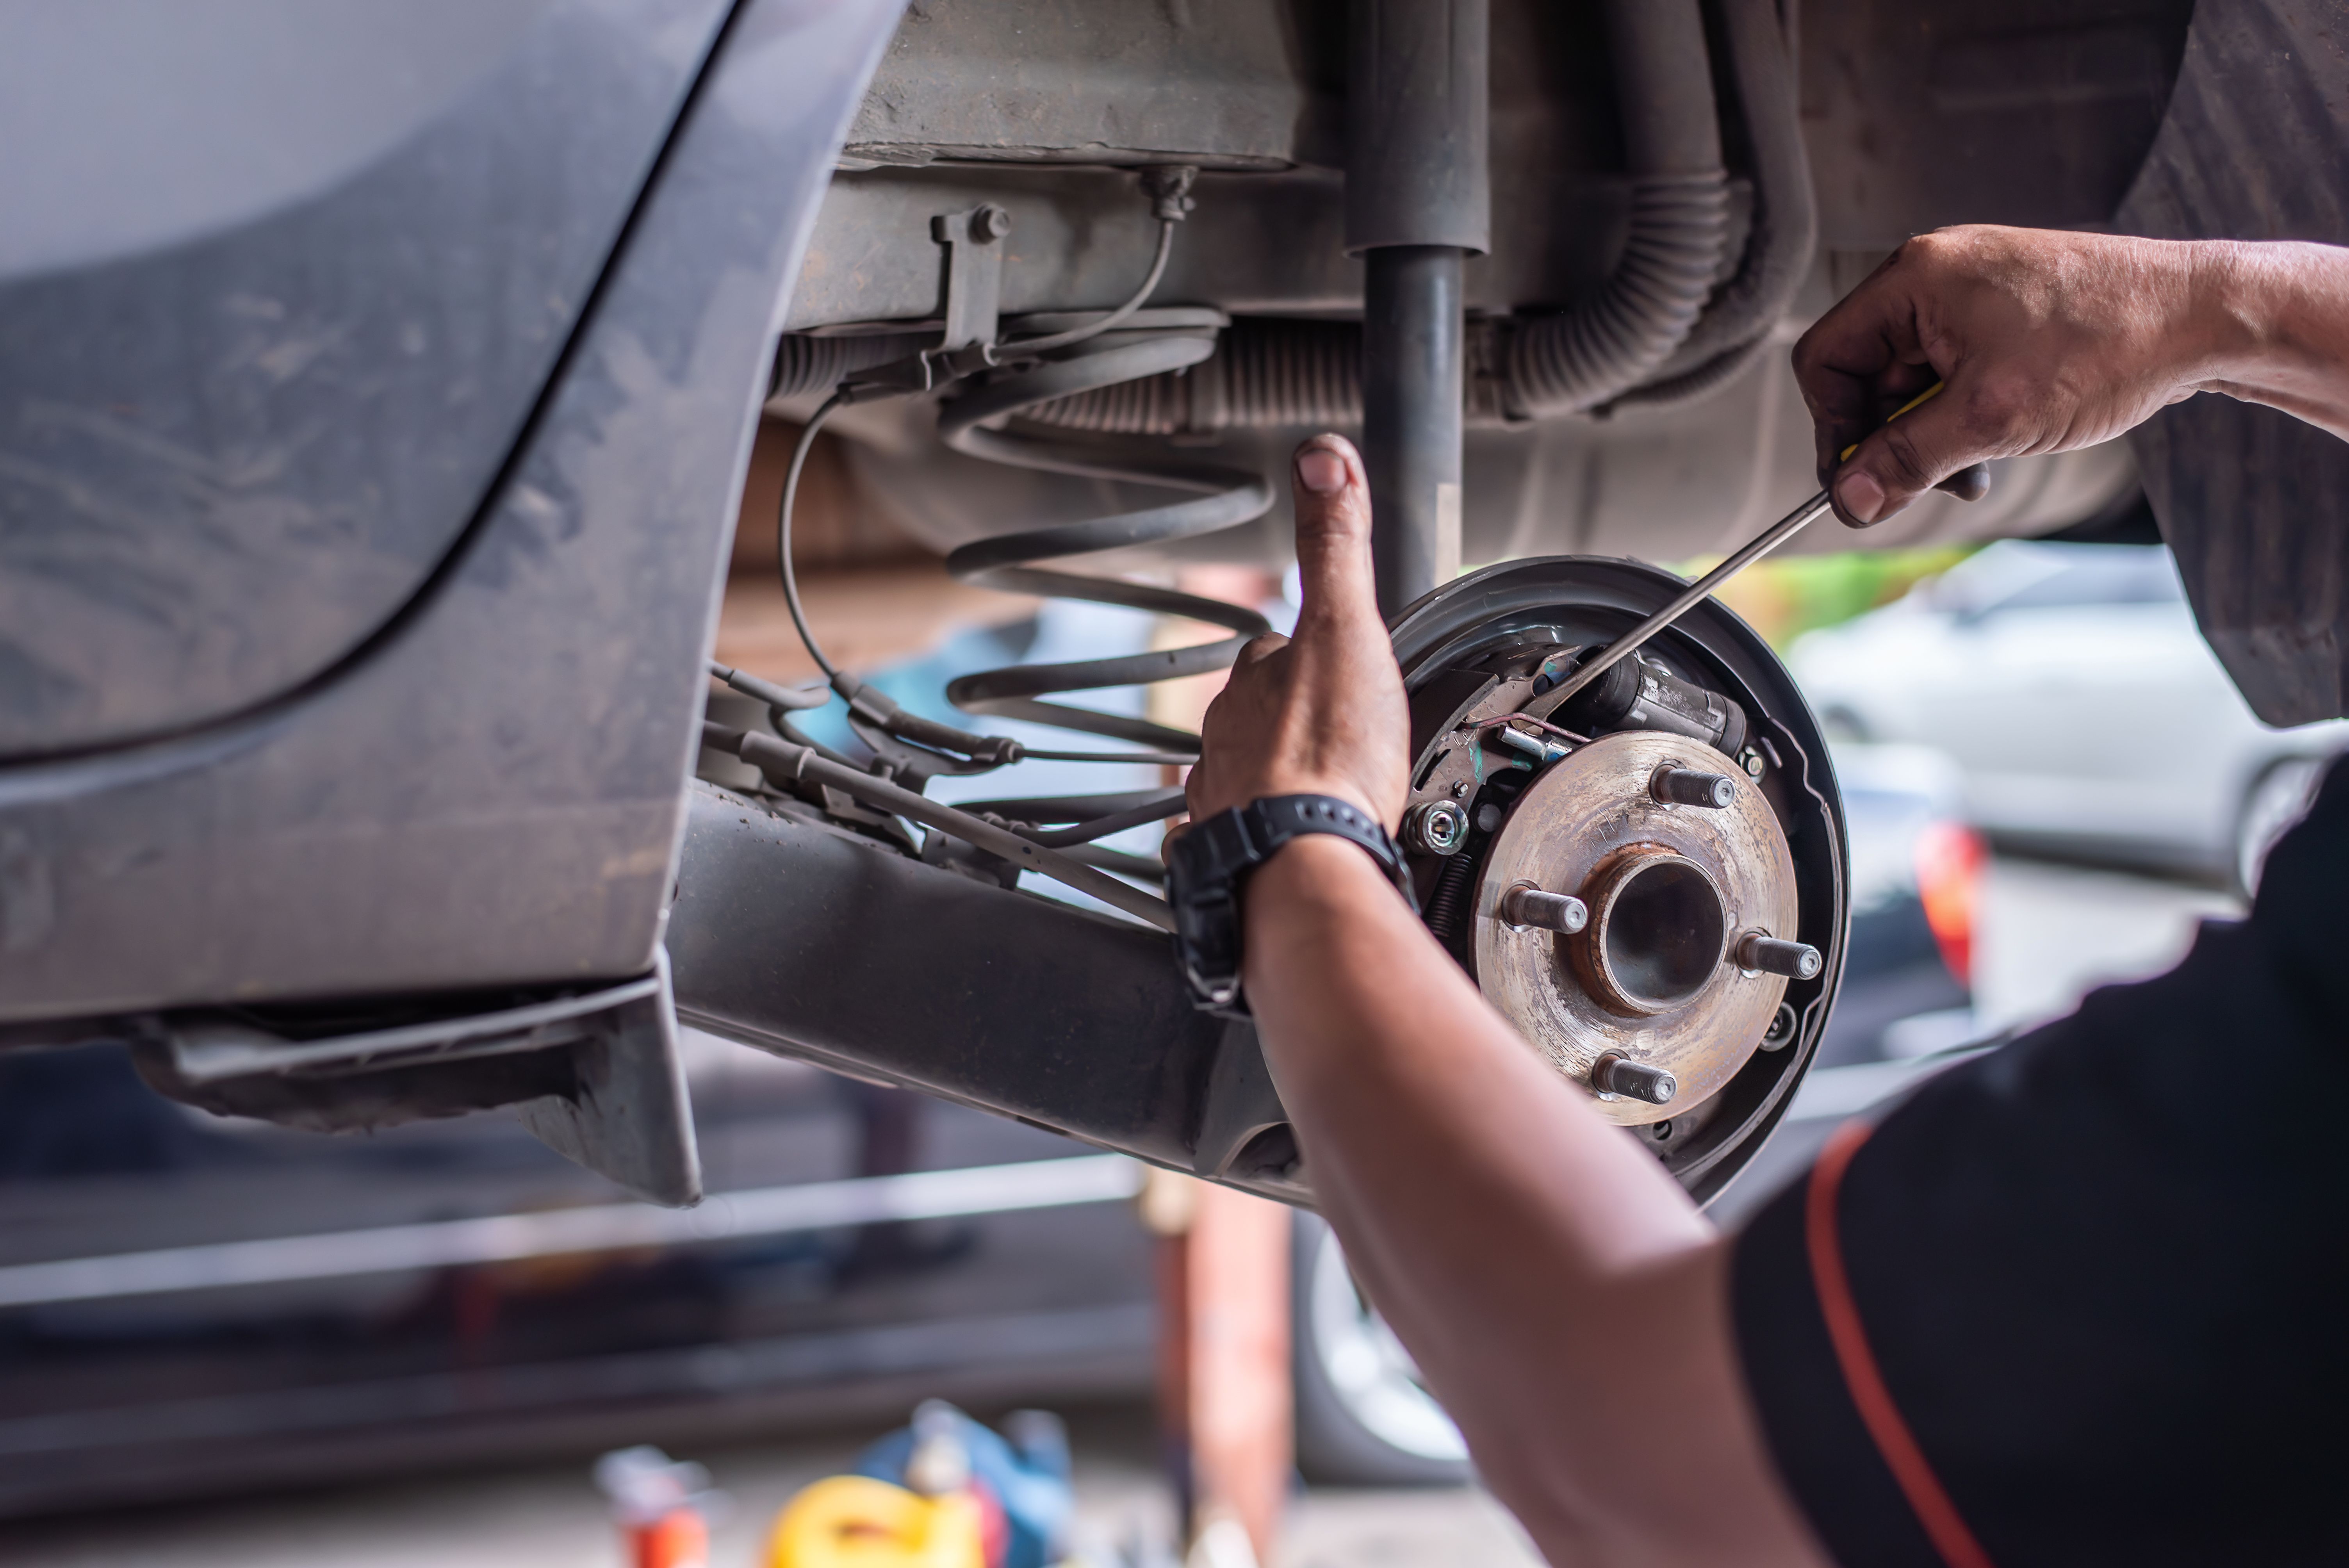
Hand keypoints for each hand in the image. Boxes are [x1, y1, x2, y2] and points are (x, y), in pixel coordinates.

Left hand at [1185, 434, 1410, 828]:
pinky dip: (1262, 834)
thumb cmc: (1330, 758)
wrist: (1306, 864)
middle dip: (1293, 719)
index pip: (1275, 648)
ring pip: (1245, 775)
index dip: (1309, 651)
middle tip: (1340, 734)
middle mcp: (1223, 739)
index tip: (1337, 663)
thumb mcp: (1348, 627)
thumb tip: (1321, 456)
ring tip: (1318, 790)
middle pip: (1258, 714)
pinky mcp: (1229, 854)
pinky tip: (1290, 841)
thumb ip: (1336, 546)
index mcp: (1254, 682)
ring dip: (1276, 779)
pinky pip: (1239, 836)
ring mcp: (1220, 799)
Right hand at [1794, 225, 2221, 525]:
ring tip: (1979, 464)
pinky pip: (1953, 374)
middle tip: (1932, 482)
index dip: (1836, 428)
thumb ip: (1908, 460)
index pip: (1825, 359)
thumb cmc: (2111, 341)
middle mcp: (1935, 275)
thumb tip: (1849, 499)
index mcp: (1915, 278)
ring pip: (1913, 382)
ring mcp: (1971, 293)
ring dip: (1933, 435)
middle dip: (1895, 438)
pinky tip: (2002, 436)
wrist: (2207, 315)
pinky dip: (1966, 416)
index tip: (1865, 479)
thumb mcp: (1992, 418)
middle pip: (1867, 375)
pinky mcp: (2003, 315)